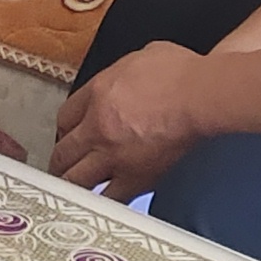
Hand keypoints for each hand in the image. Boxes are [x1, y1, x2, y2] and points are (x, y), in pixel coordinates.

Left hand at [53, 41, 213, 198]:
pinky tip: (102, 202)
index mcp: (96, 94)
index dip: (64, 128)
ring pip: (77, 180)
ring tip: (73, 189)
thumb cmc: (179, 73)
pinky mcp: (136, 178)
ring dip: (73, 184)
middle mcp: (97, 128)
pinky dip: (104, 201)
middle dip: (60, 160)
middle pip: (63, 152)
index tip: (68, 134)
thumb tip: (123, 80)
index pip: (64, 117)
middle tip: (61, 166)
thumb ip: (121, 75)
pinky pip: (110, 197)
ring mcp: (114, 156)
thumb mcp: (139, 57)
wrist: (199, 97)